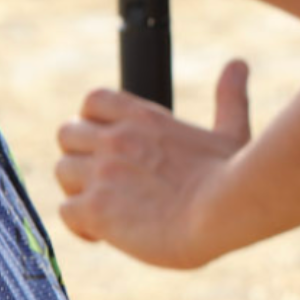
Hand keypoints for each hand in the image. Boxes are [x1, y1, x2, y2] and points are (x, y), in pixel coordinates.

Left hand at [55, 60, 251, 267]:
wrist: (224, 213)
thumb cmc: (232, 176)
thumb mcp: (230, 131)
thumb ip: (228, 98)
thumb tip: (237, 65)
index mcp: (144, 116)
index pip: (93, 101)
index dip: (93, 121)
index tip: (109, 143)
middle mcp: (116, 138)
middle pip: (67, 133)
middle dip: (79, 155)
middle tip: (102, 179)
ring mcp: (103, 173)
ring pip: (62, 171)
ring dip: (78, 190)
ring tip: (104, 208)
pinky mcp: (96, 209)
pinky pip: (66, 212)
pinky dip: (79, 225)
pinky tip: (102, 235)